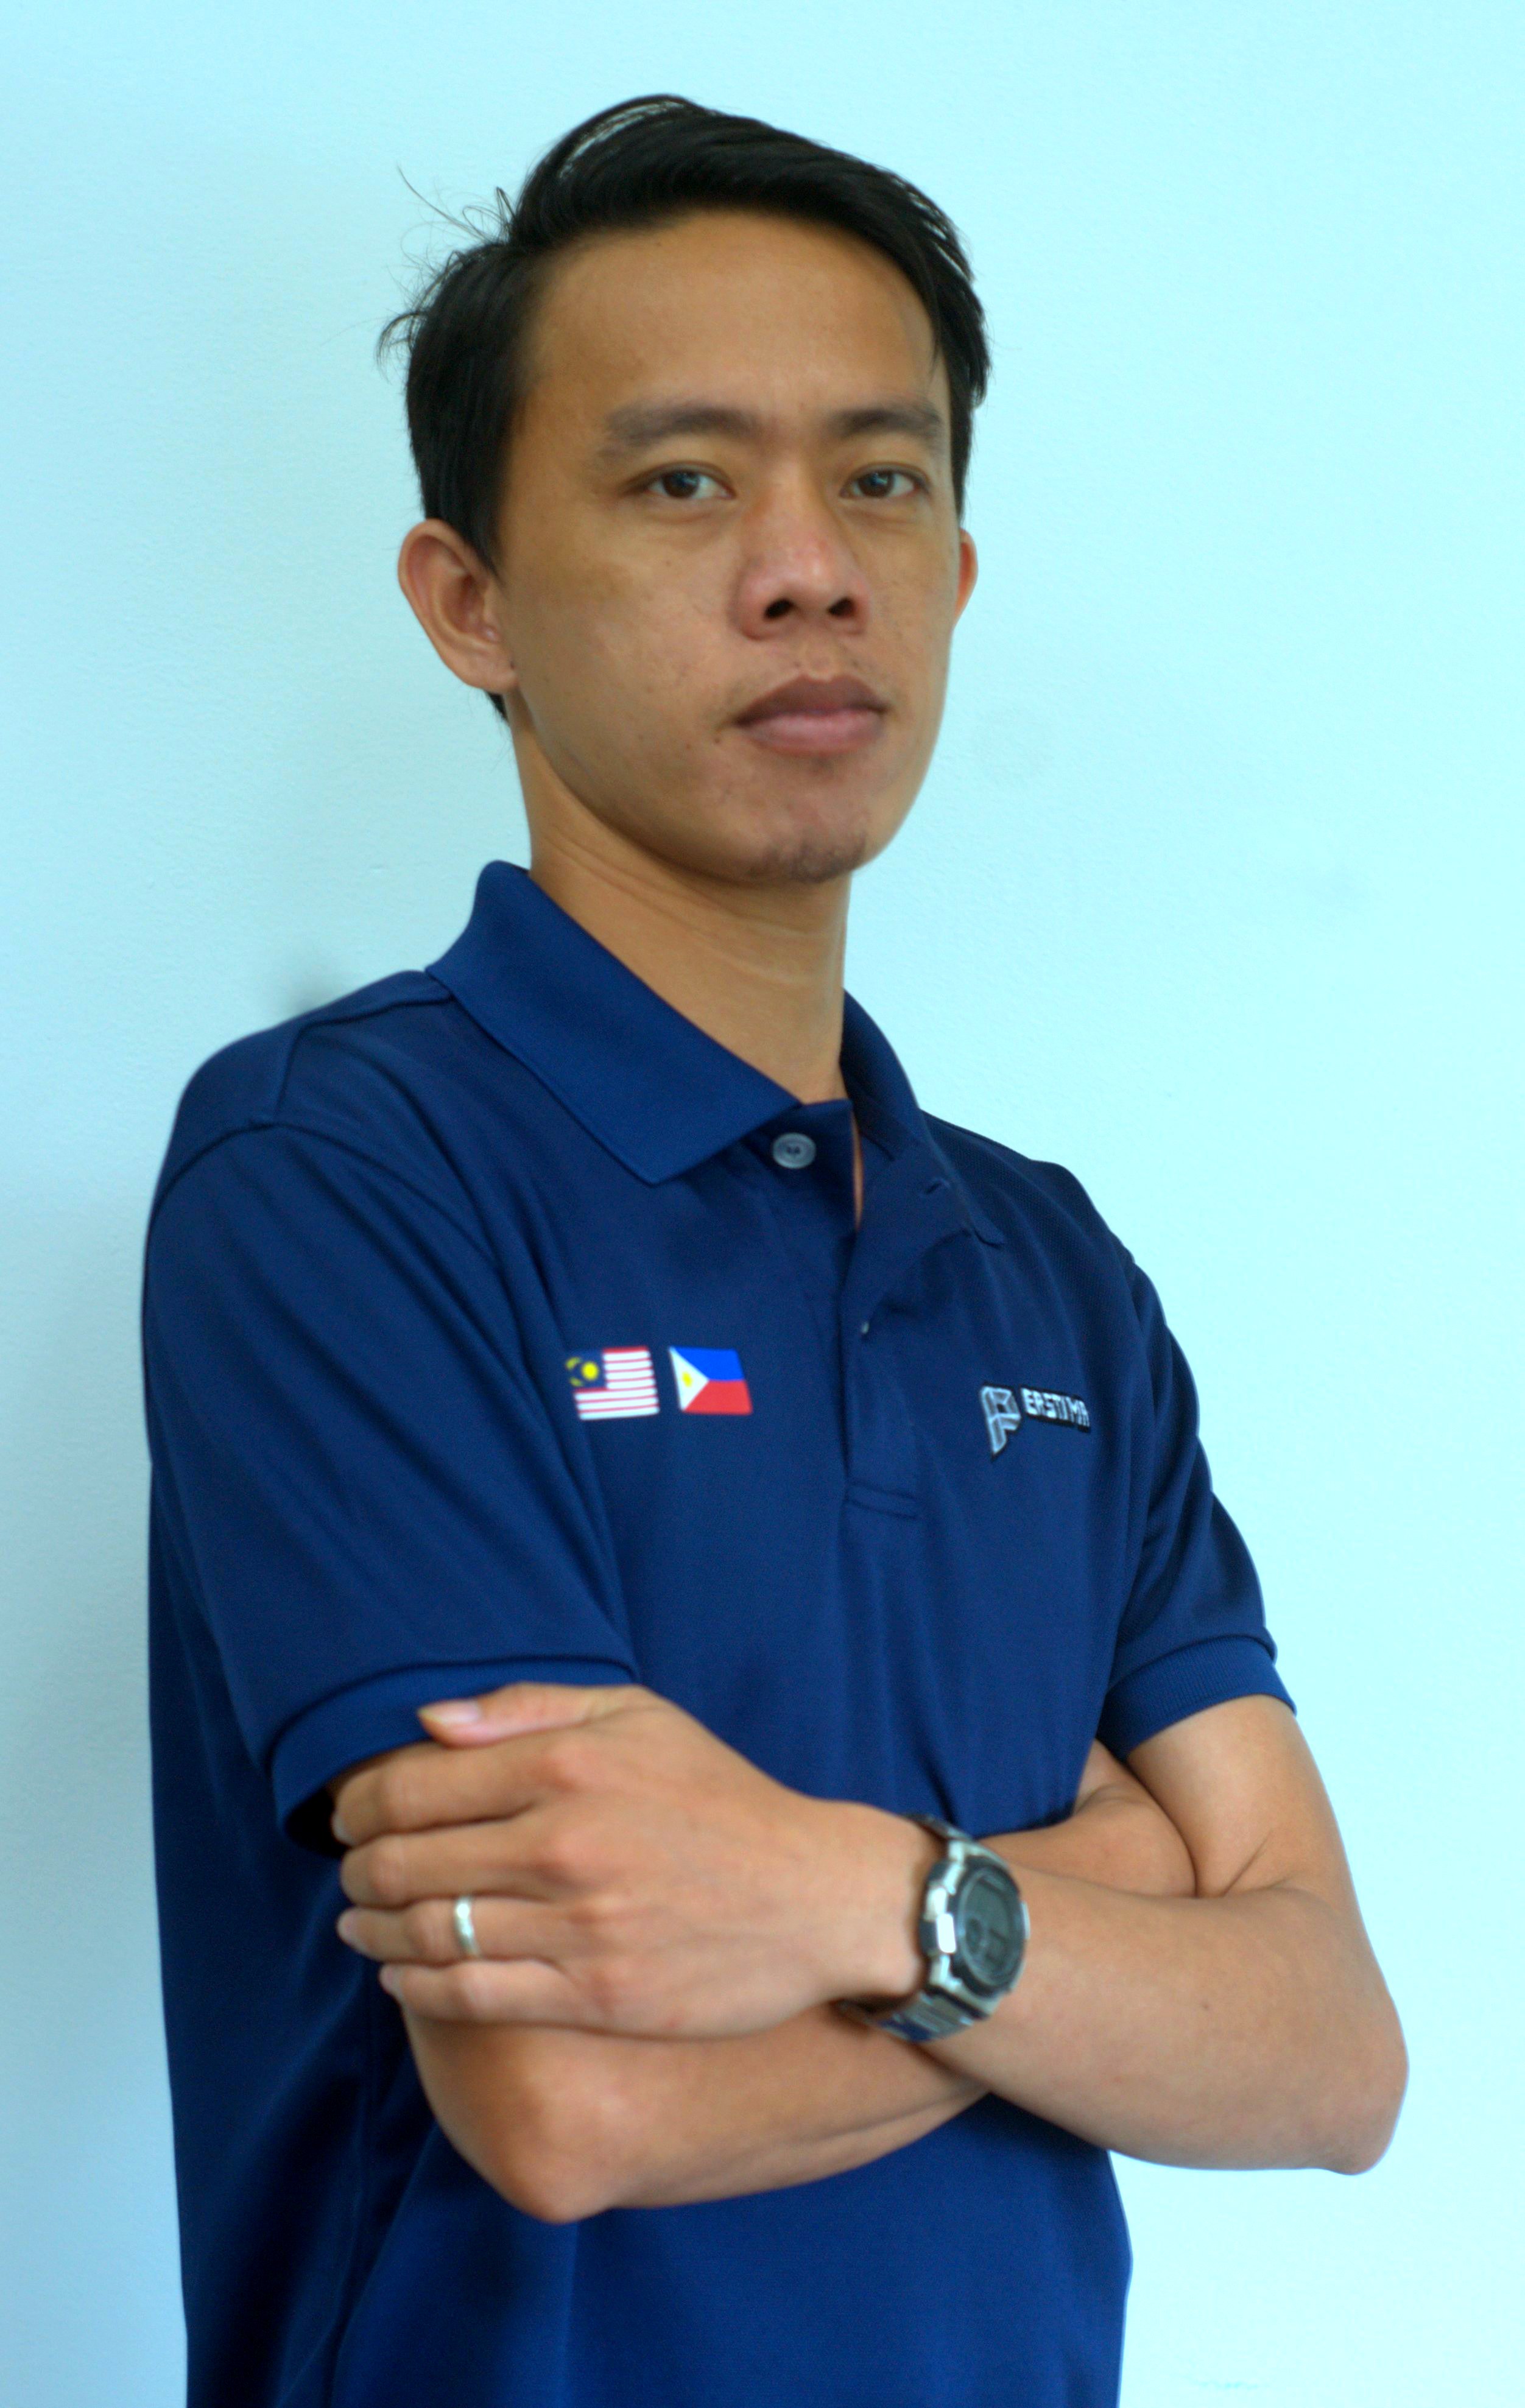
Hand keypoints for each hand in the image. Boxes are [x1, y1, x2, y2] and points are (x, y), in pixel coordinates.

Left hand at [331, 1680, 930, 2034]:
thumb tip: (430, 1722)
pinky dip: (413, 1987)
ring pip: (426, 1933)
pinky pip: (470, 1996)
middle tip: (349, 1872)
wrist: (815, 1895)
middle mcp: (562, 1843)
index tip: (346, 1815)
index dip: (356, 1805)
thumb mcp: (640, 1717)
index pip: (410, 1786)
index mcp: (566, 1765)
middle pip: (402, 1863)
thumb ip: (530, 1709)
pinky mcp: (593, 1994)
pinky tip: (400, 1975)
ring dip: (370, 1931)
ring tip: (358, 1924)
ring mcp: (577, 1925)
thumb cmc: (720, 1799)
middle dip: (354, 1869)